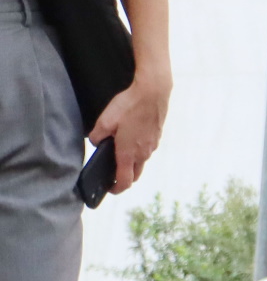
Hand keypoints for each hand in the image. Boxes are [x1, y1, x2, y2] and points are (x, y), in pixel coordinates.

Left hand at [90, 74, 169, 192]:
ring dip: (131, 161)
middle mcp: (142, 153)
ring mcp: (152, 145)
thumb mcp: (104, 120)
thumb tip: (96, 142)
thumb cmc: (130, 105)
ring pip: (141, 161)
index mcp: (128, 153)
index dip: (116, 189)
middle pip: (135, 175)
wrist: (153, 91)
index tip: (109, 188)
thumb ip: (96, 136)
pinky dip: (138, 149)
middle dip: (124, 177)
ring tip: (120, 147)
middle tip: (113, 172)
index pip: (124, 182)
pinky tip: (131, 134)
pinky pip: (146, 149)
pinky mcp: (156, 136)